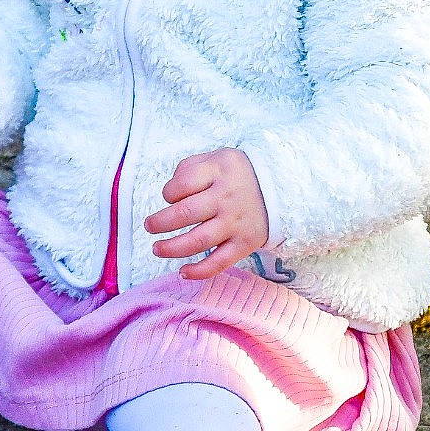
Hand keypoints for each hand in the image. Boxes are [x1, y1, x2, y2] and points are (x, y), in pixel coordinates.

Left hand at [144, 148, 269, 281]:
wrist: (280, 189)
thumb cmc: (237, 175)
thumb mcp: (216, 158)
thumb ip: (189, 168)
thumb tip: (170, 194)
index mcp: (218, 171)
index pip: (182, 184)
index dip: (168, 193)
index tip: (169, 197)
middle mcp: (227, 197)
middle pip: (185, 214)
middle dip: (160, 223)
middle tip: (149, 226)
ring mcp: (236, 223)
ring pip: (198, 240)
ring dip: (172, 248)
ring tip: (157, 249)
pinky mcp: (245, 244)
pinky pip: (219, 262)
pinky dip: (199, 271)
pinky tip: (183, 272)